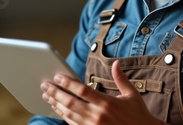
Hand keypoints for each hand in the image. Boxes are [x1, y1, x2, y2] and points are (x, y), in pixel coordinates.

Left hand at [41, 60, 163, 124]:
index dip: (67, 83)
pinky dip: (63, 116)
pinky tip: (57, 109)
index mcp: (106, 102)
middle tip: (45, 85)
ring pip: (68, 114)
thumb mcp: (132, 95)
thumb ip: (121, 78)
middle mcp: (98, 115)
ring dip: (56, 104)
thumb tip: (116, 63)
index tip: (57, 76)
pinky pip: (72, 124)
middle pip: (71, 102)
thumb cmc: (138, 115)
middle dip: (55, 93)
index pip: (82, 90)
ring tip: (47, 95)